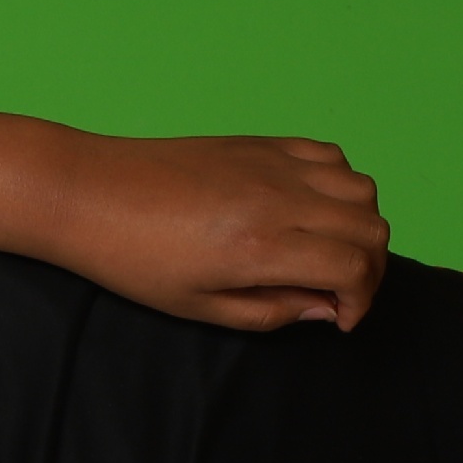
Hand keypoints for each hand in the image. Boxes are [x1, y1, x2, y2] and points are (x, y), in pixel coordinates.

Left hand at [38, 133, 390, 332]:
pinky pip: (330, 156)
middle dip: (369, 268)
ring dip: (360, 225)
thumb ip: (271, 311)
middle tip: (338, 293)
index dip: (361, 301)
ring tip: (327, 251)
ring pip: (361, 188)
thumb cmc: (133, 259)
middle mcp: (279, 199)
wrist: (90, 193)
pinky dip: (339, 185)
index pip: (355, 266)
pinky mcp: (261, 144)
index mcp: (262, 246)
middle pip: (371, 226)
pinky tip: (310, 210)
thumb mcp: (198, 307)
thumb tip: (323, 308)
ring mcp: (273, 165)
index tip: (338, 318)